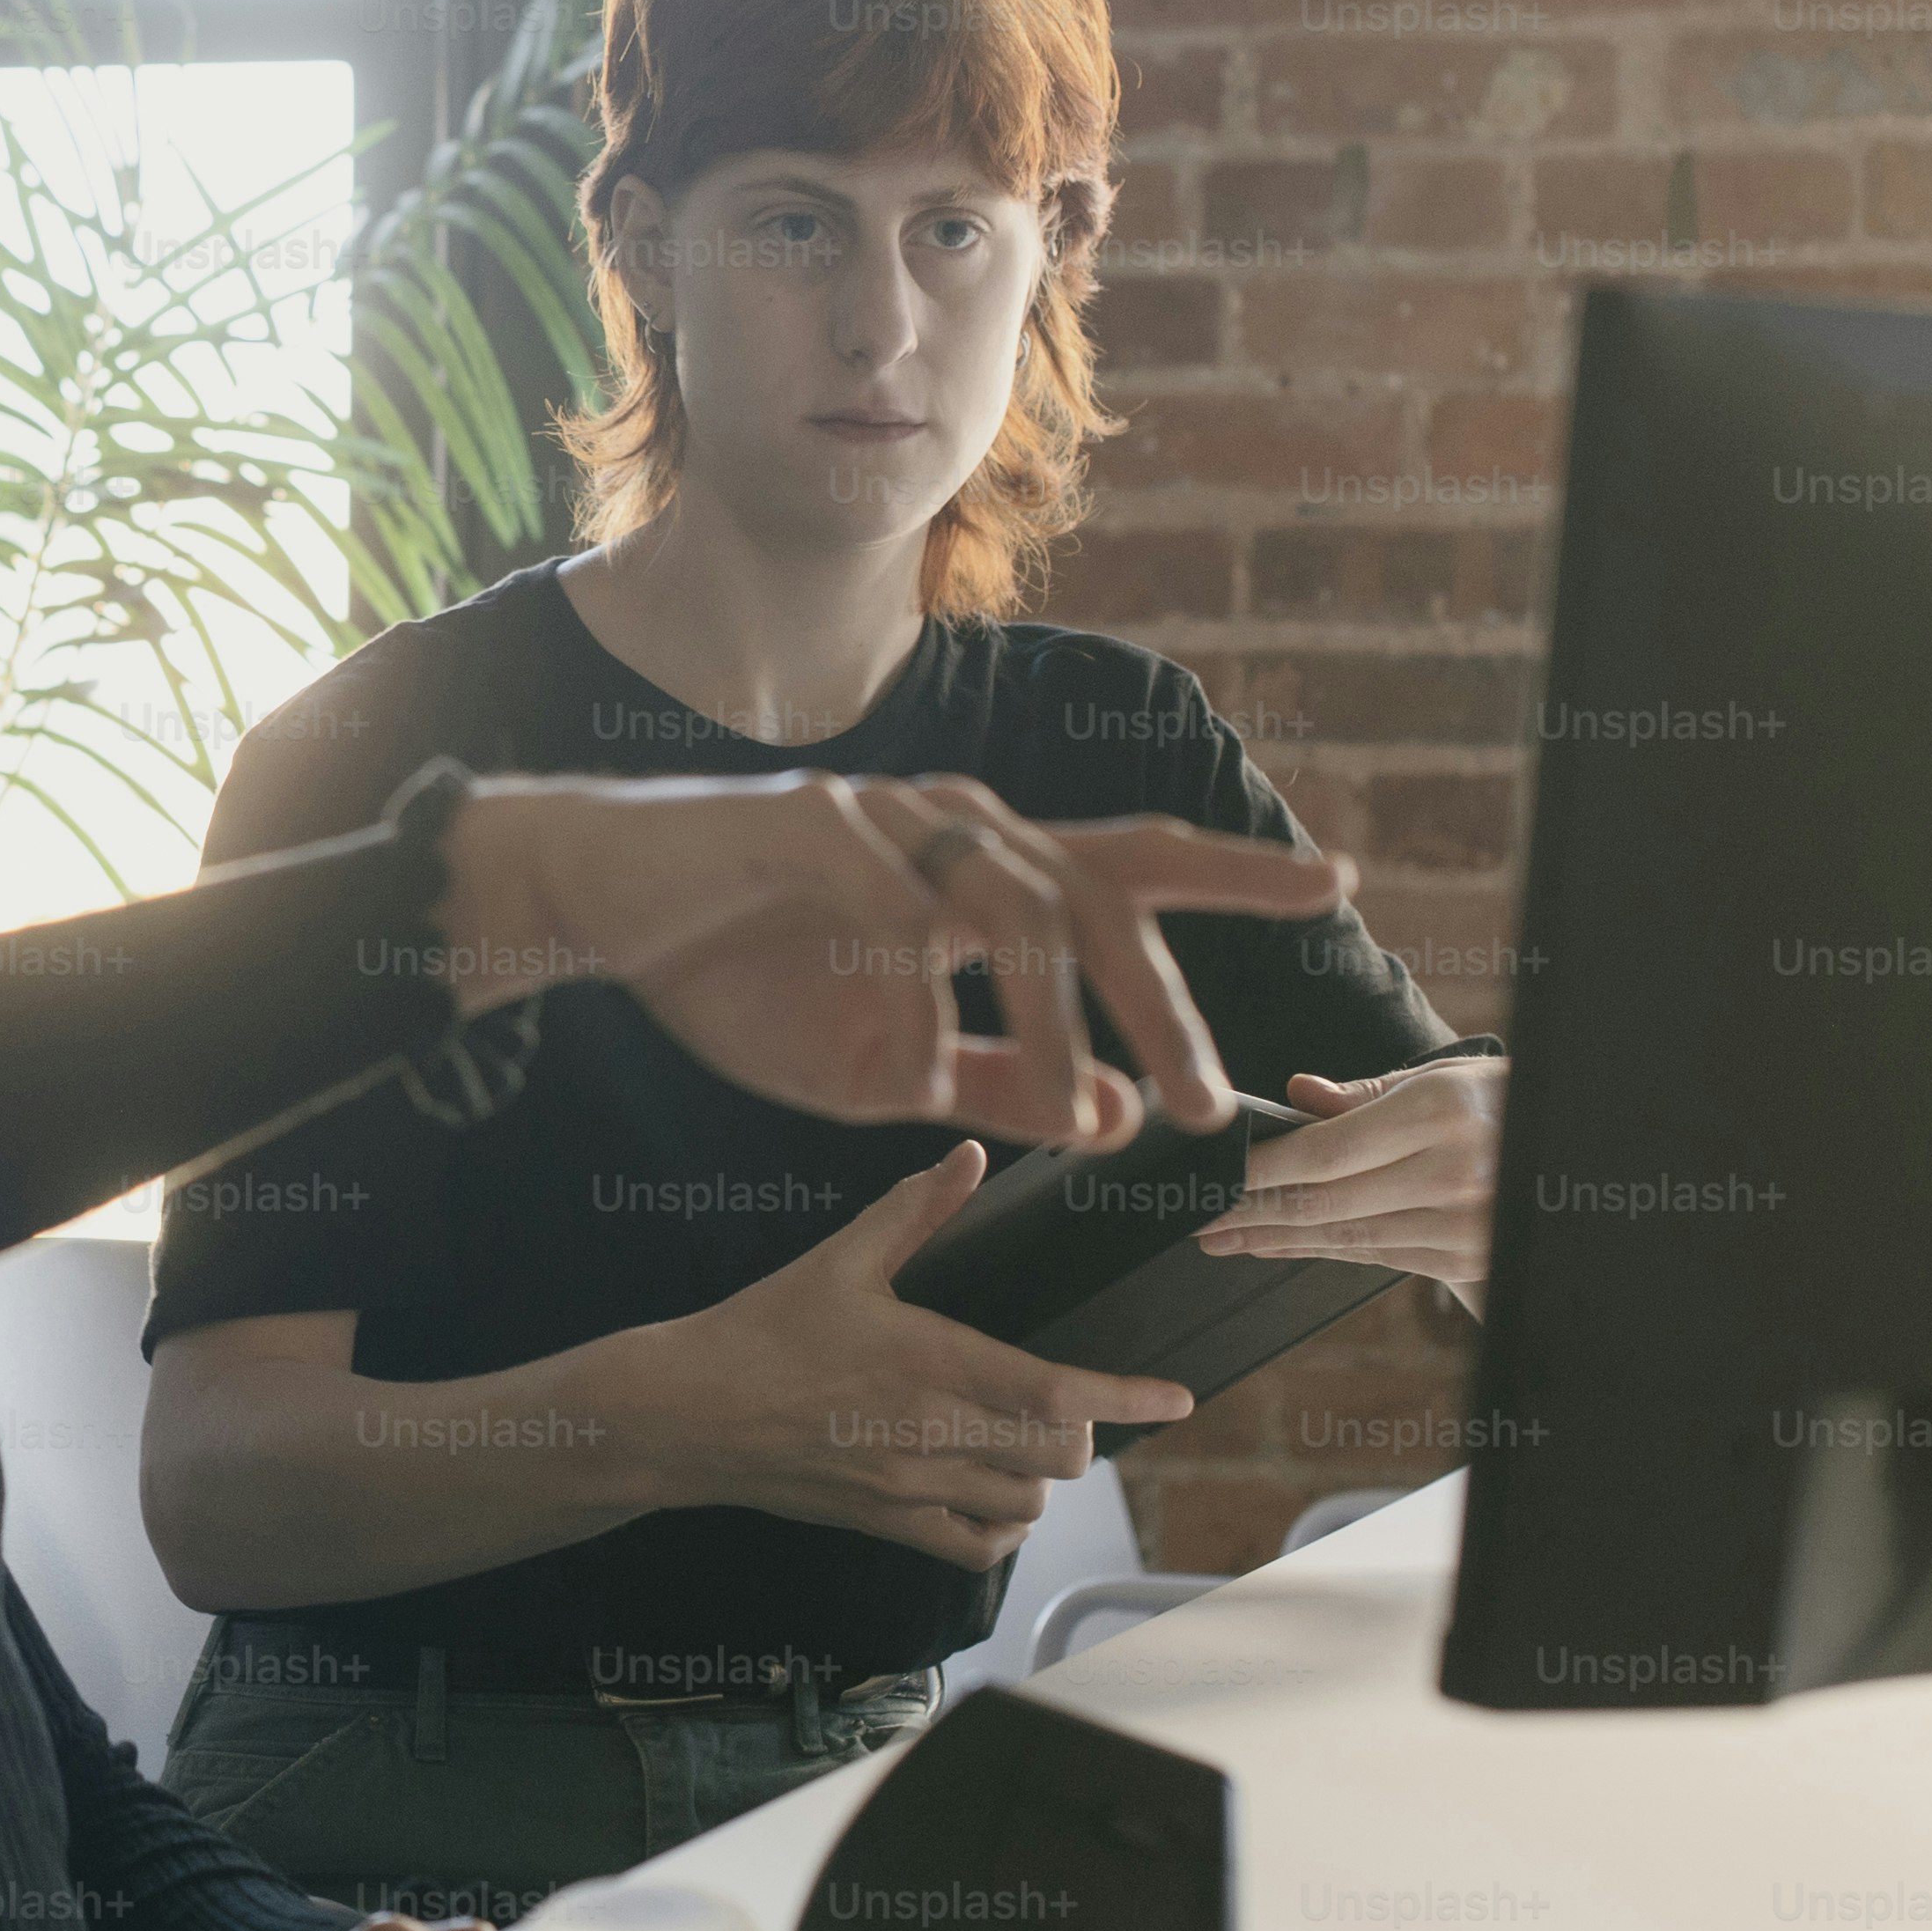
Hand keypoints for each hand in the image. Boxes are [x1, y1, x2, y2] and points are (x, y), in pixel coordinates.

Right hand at [436, 773, 1351, 1147]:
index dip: (1234, 869)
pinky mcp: (806, 823)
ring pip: (1011, 903)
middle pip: (1095, 893)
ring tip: (1075, 1111)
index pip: (1130, 860)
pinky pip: (891, 906)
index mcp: (979, 870)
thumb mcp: (886, 1063)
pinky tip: (918, 1059)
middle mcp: (951, 823)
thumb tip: (1122, 1116)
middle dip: (1163, 1003)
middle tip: (1206, 1103)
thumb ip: (1002, 1081)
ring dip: (1054, 1018)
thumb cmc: (742, 970)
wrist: (596, 904)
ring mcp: (882, 815)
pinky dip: (920, 987)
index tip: (1335, 880)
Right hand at [608, 1141, 1194, 1571]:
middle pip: (1057, 1455)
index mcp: (931, 1361)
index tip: (1176, 1398)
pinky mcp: (887, 1523)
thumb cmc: (758, 1333)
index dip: (1127, 1396)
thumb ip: (916, 1210)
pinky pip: (976, 1548)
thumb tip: (969, 1156)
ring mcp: (911, 1487)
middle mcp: (932, 1432)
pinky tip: (993, 1495)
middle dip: (1078, 1428)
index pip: (1055, 1390)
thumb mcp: (839, 1259)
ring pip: (1026, 1504)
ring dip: (1041, 1475)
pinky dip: (1002, 1527)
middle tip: (1063, 1400)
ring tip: (1023, 1441)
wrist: (686, 1414)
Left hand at [1194, 1057, 1504, 1293]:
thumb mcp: (1444, 1079)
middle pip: (1325, 1202)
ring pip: (1344, 1236)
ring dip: (1275, 1239)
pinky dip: (1319, 1250)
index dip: (1261, 1171)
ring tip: (1224, 1237)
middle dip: (1252, 1214)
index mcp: (1440, 1113)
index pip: (1326, 1151)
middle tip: (1199, 1219)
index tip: (1215, 1178)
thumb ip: (1365, 1095)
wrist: (1573, 1158)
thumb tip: (1297, 1096)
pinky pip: (1374, 1255)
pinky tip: (1278, 1245)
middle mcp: (1452, 1172)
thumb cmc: (1497, 1106)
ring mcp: (1461, 1224)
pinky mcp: (1465, 1260)